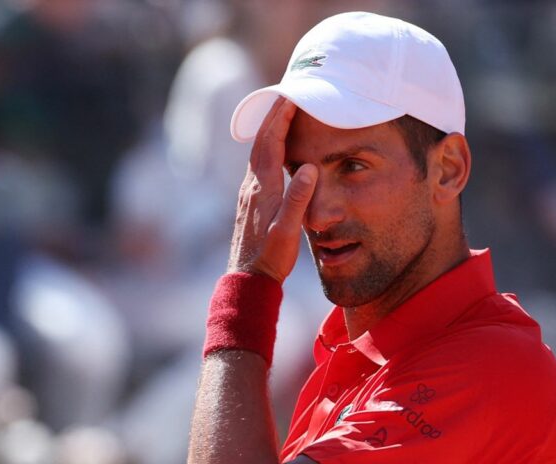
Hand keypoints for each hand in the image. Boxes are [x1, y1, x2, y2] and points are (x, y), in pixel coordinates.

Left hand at [228, 98, 317, 282]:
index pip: (271, 142)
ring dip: (270, 131)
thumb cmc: (271, 256)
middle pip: (261, 141)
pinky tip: (275, 150)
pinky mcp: (249, 201)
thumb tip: (308, 167)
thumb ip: (298, 198)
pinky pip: (258, 165)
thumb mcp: (289, 229)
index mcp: (262, 187)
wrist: (248, 278)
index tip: (292, 96)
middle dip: (274, 116)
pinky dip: (268, 148)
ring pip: (258, 152)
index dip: (280, 117)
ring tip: (283, 115)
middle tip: (287, 94)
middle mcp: (251, 185)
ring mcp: (248, 193)